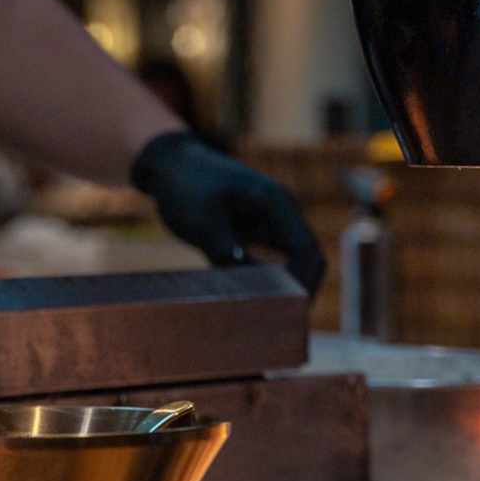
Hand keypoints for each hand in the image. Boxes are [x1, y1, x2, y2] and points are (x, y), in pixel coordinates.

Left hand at [130, 131, 325, 294]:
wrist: (169, 162)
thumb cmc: (185, 187)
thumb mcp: (202, 225)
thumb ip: (230, 257)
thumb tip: (255, 291)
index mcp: (276, 204)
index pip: (307, 252)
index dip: (304, 284)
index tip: (290, 311)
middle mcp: (283, 211)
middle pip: (310, 257)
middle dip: (304, 288)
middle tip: (287, 319)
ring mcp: (275, 218)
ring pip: (298, 258)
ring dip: (293, 284)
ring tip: (278, 312)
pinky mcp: (262, 226)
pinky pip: (280, 256)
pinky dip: (277, 277)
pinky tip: (263, 295)